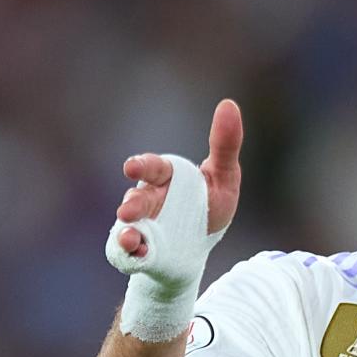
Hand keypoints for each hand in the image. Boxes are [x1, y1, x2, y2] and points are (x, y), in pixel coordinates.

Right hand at [115, 100, 243, 256]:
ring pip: (130, 226)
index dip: (142, 166)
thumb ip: (225, 144)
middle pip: (137, 199)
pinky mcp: (141, 247)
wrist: (204, 243)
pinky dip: (130, 252)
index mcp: (167, 178)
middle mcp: (150, 199)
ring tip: (131, 238)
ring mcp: (143, 224)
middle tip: (127, 211)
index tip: (132, 168)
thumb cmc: (210, 203)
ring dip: (128, 232)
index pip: (153, 168)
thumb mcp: (224, 176)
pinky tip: (136, 252)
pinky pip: (130, 250)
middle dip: (132, 204)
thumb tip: (229, 104)